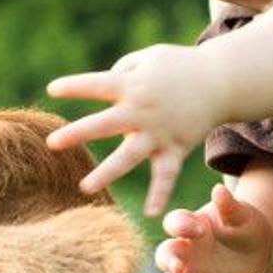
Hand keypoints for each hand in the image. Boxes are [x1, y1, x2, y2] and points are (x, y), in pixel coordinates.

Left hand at [46, 45, 220, 215]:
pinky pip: (166, 175)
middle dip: (77, 134)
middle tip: (51, 143)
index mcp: (132, 85)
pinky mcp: (175, 148)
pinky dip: (160, 194)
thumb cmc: (178, 66)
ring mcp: (158, 132)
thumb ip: (121, 71)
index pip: (97, 86)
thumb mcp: (148, 59)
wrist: (221, 81)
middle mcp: (142, 111)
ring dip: (107, 172)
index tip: (51, 90)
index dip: (74, 87)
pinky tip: (150, 214)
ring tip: (84, 187)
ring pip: (129, 157)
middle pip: (104, 125)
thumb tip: (102, 90)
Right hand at [146, 189, 272, 272]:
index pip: (177, 223)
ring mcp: (193, 272)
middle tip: (174, 268)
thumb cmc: (245, 223)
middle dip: (168, 260)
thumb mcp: (243, 214)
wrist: (256, 247)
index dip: (183, 225)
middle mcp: (187, 250)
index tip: (197, 229)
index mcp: (193, 225)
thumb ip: (230, 206)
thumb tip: (219, 189)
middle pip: (167, 253)